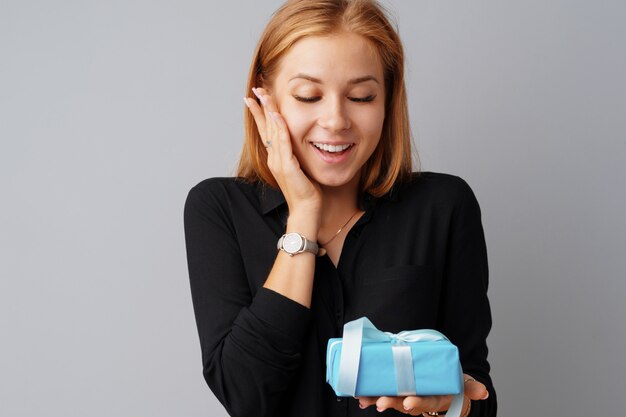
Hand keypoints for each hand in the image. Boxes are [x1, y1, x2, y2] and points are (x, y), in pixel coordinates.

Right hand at [244, 87, 321, 218]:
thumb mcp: (300, 168)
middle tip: (256, 89)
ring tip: (264, 95)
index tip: (256, 97)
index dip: (261, 113)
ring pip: (271, 132)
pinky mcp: (287, 168)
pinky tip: (278, 117)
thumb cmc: (306, 192)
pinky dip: (279, 130)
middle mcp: (274, 158)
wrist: (306, 211)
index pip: (266, 130)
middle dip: (260, 107)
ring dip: (267, 112)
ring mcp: (279, 163)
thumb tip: (300, 142)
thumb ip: (296, 155)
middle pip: (265, 127)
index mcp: (276, 157)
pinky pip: (283, 145)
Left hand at [356, 374, 488, 415]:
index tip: (408, 403)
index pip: (427, 402)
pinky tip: (360, 396)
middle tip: (379, 402)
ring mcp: (406, 396)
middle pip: (404, 403)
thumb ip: (472, 388)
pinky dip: (371, 395)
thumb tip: (483, 392)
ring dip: (376, 399)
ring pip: (391, 399)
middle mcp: (420, 400)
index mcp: (437, 398)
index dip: (417, 403)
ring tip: (364, 400)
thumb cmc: (453, 384)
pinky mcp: (396, 391)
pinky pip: (382, 394)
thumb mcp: (465, 385)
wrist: (445, 387)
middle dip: (391, 402)